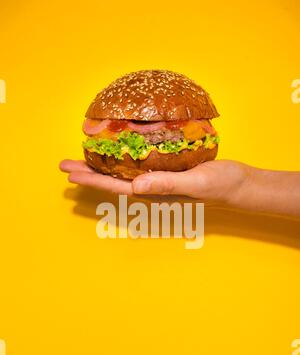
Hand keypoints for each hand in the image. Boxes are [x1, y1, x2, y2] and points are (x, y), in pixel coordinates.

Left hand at [59, 159, 249, 203]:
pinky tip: (115, 148)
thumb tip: (135, 186)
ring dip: (100, 164)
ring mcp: (159, 177)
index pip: (116, 186)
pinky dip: (121, 155)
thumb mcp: (194, 182)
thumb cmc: (220, 184)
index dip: (92, 179)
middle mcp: (152, 186)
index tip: (70, 173)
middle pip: (113, 179)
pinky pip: (138, 162)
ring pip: (123, 171)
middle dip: (88, 171)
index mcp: (155, 191)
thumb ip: (166, 184)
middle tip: (63, 163)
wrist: (238, 183)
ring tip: (80, 156)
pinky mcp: (167, 167)